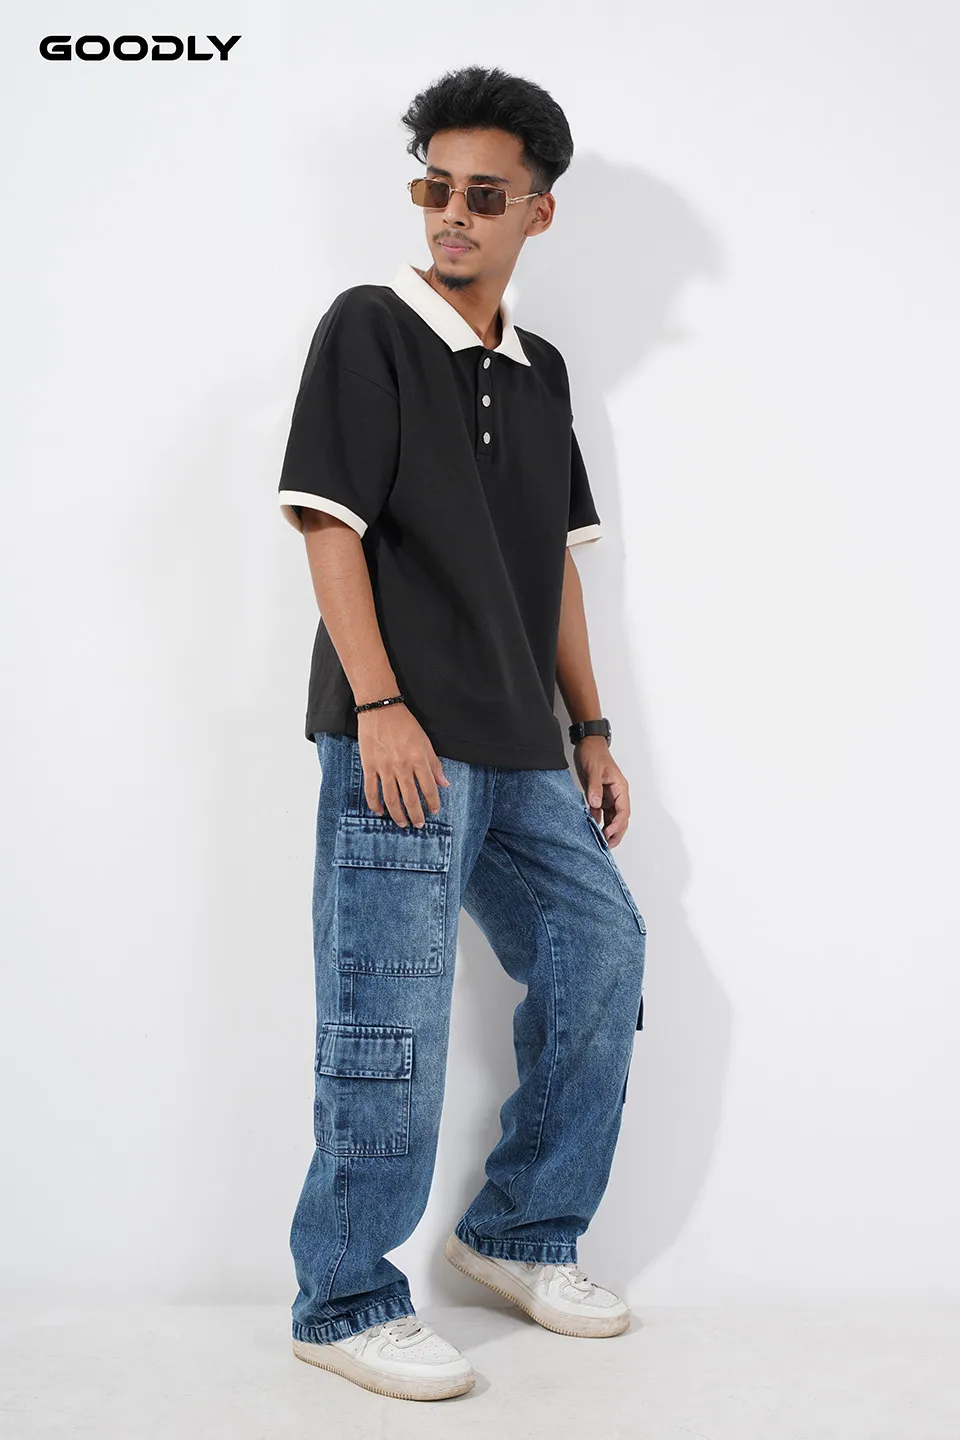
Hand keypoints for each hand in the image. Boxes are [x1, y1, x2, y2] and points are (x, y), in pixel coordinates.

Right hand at [357, 704, 449, 826]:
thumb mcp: (425, 742)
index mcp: (418, 760)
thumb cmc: (405, 724)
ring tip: (403, 824)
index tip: (435, 811)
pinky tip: (380, 812)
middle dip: (416, 815)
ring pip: (391, 799)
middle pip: (410, 799)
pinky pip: (371, 791)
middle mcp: (402, 767)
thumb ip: (434, 764)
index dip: (433, 803)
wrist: (380, 709)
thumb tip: (444, 784)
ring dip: (398, 815)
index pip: (429, 789)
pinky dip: (375, 804)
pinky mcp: (369, 766)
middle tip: (419, 824)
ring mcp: (384, 768)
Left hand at [574, 737, 630, 847]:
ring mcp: (608, 797)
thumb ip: (595, 788)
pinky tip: (592, 829)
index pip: (623, 810)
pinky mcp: (599, 797)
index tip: (608, 832)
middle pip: (621, 818)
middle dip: (616, 833)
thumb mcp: (594, 770)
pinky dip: (598, 822)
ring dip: (608, 830)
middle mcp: (616, 794)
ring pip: (612, 818)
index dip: (617, 824)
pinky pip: (601, 813)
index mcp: (620, 788)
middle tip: (608, 845)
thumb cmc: (594, 753)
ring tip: (602, 843)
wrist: (587, 745)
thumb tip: (595, 804)